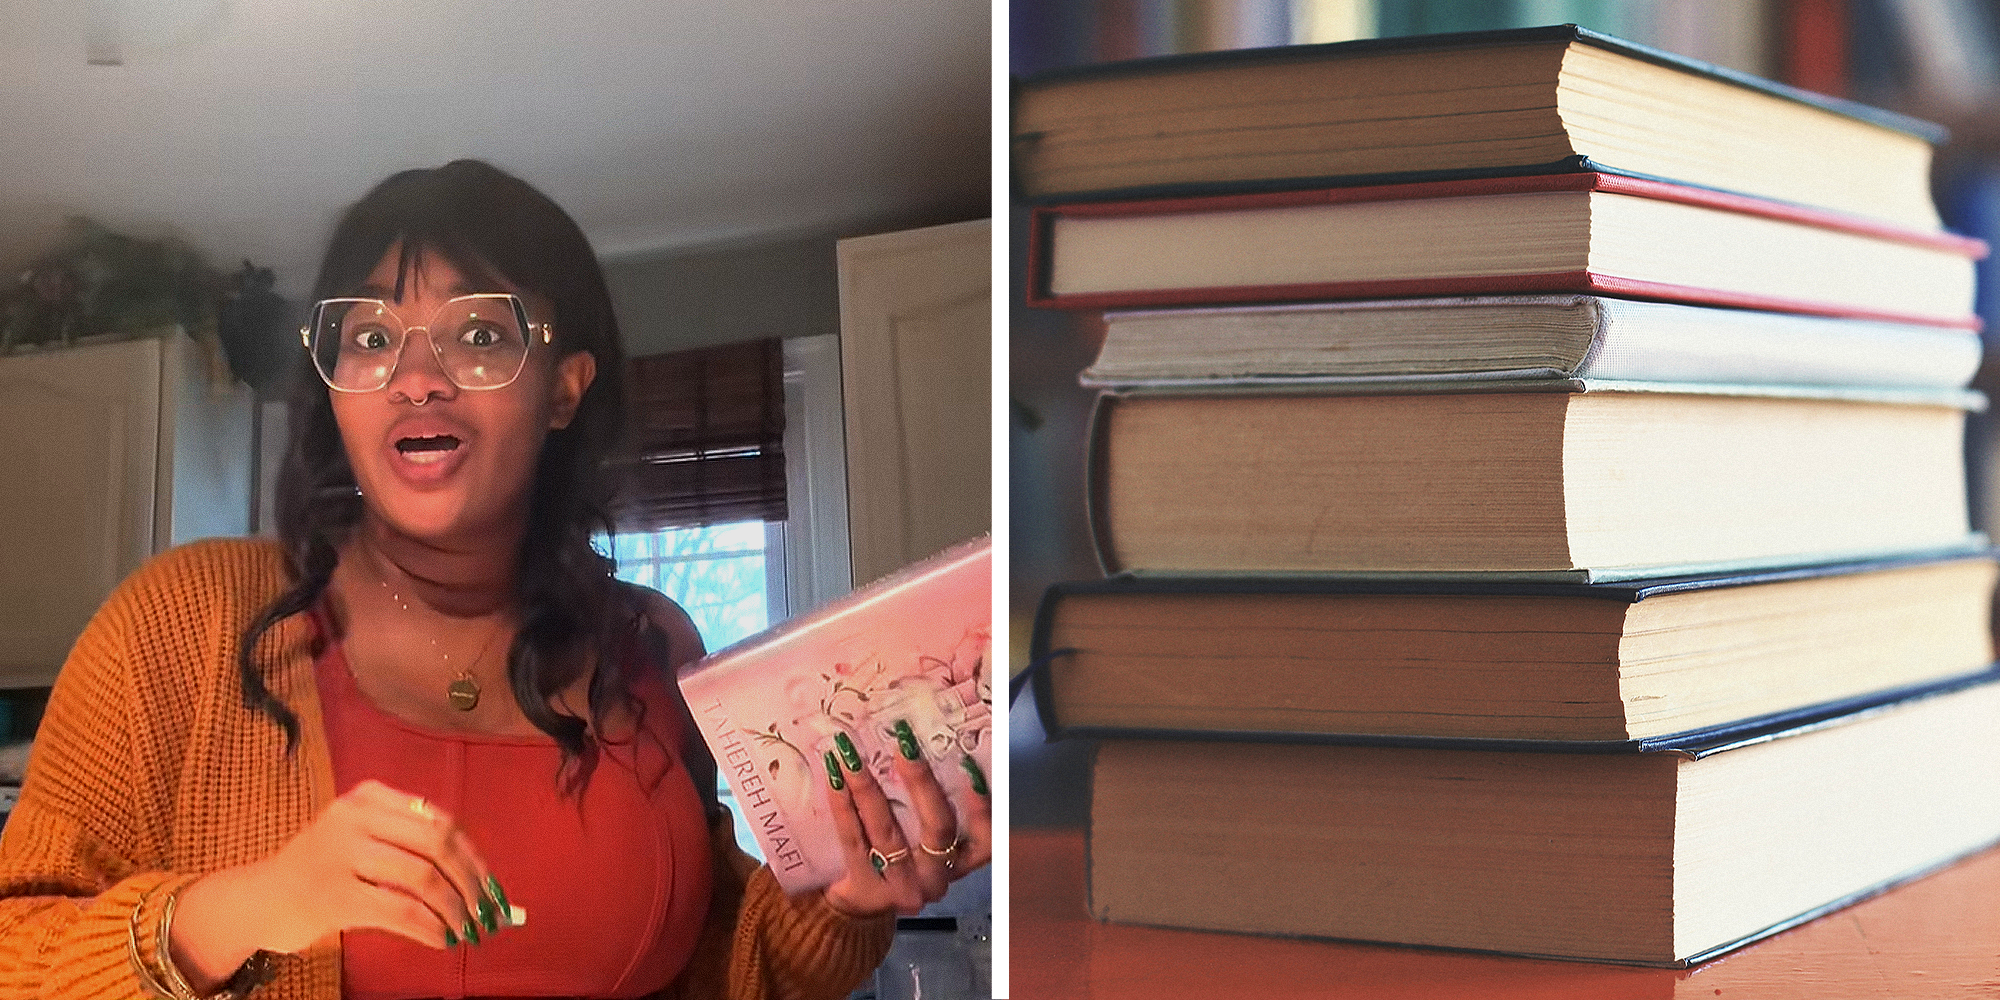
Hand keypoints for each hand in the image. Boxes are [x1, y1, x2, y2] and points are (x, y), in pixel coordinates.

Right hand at [170, 780, 507, 988]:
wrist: (259, 900)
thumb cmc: (322, 871)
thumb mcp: (361, 839)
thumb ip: (409, 845)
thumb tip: (478, 877)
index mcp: (369, 797)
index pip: (439, 821)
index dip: (472, 855)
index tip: (491, 884)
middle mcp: (356, 817)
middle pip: (438, 844)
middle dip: (471, 881)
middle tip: (488, 912)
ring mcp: (342, 855)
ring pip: (423, 879)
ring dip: (455, 909)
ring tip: (467, 929)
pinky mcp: (334, 895)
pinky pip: (400, 910)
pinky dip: (430, 927)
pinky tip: (441, 939)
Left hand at [820, 726, 991, 918]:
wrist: (862, 904)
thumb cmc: (902, 857)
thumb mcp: (928, 839)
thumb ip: (937, 804)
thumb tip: (924, 746)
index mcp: (961, 861)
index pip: (987, 837)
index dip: (984, 807)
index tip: (970, 767)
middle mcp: (937, 877)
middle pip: (939, 828)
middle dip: (921, 782)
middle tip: (904, 746)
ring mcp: (902, 885)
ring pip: (888, 832)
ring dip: (869, 789)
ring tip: (852, 757)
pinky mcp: (867, 887)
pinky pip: (854, 839)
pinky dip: (843, 806)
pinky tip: (835, 779)